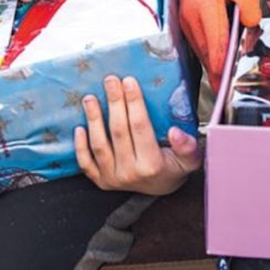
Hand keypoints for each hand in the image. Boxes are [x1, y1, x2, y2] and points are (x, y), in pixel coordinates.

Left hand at [75, 75, 201, 196]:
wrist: (161, 188)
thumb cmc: (175, 168)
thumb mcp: (190, 160)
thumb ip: (187, 146)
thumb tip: (175, 131)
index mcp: (152, 164)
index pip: (140, 127)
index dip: (134, 103)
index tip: (130, 81)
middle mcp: (130, 173)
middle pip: (118, 132)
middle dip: (114, 103)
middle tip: (110, 80)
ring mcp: (113, 178)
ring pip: (99, 145)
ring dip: (93, 119)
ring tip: (90, 98)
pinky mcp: (101, 181)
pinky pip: (86, 163)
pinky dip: (80, 146)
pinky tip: (79, 127)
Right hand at [178, 0, 260, 89]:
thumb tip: (250, 23)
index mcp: (204, 4)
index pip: (213, 37)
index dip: (219, 59)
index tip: (223, 78)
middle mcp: (191, 19)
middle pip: (207, 52)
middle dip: (217, 74)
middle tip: (226, 96)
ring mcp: (186, 26)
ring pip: (202, 53)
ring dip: (213, 71)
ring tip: (224, 91)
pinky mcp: (187, 30)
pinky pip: (200, 49)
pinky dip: (210, 62)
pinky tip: (219, 74)